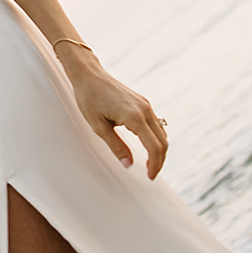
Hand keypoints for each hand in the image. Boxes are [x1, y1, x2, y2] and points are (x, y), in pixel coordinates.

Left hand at [59, 48, 168, 178]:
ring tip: (150, 164)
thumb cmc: (89, 98)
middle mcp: (145, 110)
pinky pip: (156, 124)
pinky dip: (156, 139)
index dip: (155, 165)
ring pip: (162, 133)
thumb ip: (116, 146)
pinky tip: (148, 147)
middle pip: (162, 142)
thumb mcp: (98, 126)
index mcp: (134, 116)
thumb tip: (128, 164)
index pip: (154, 147)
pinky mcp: (143, 103)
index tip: (150, 177)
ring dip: (159, 150)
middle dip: (159, 160)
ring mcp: (145, 105)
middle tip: (151, 175)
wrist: (89, 75)